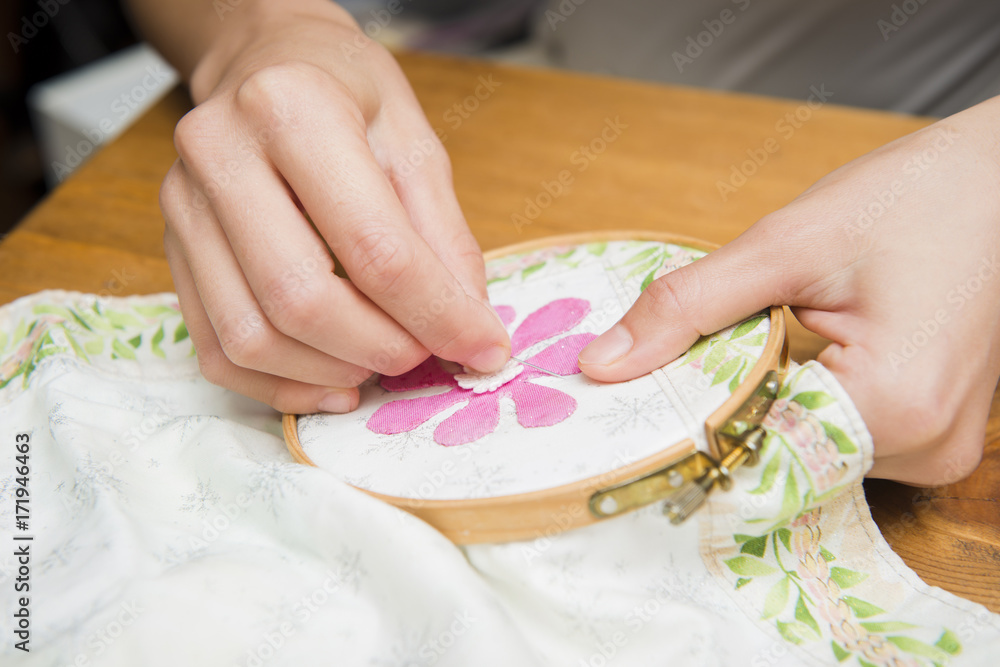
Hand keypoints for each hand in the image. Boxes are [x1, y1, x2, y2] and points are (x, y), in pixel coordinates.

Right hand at [155, 0, 509, 412]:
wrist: (264, 64)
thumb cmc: (346, 96)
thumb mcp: (416, 144)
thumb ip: (445, 240)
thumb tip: (470, 332)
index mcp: (292, 109)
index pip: (373, 246)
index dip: (436, 313)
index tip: (481, 347)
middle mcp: (220, 154)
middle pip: (300, 299)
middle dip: (379, 348)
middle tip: (423, 354)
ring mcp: (183, 206)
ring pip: (250, 337)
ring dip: (330, 372)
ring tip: (380, 363)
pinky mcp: (172, 248)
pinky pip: (215, 351)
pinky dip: (280, 386)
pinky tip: (332, 380)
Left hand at [578, 97, 999, 485]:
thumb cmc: (916, 198)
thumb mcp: (787, 244)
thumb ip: (689, 307)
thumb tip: (602, 364)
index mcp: (897, 404)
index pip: (756, 452)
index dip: (688, 428)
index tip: (631, 406)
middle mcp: (924, 448)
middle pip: (779, 454)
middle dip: (723, 409)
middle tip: (676, 361)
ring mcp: (933, 448)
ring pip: (804, 447)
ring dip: (764, 403)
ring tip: (756, 340)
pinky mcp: (928, 433)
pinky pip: (837, 434)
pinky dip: (799, 400)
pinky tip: (791, 353)